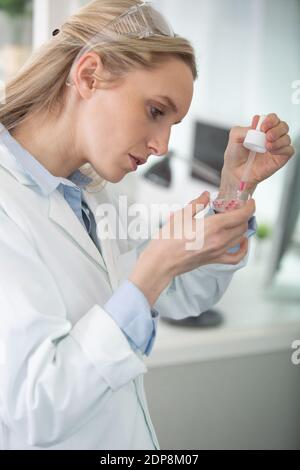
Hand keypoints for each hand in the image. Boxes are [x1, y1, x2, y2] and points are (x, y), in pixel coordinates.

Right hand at [129, 192, 254, 305]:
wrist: (161, 262)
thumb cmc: (167, 239)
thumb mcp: (181, 215)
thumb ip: (197, 204)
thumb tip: (206, 195)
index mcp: (213, 226)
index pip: (241, 215)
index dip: (249, 207)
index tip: (249, 201)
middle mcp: (220, 239)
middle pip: (243, 225)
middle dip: (244, 215)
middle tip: (238, 208)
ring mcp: (218, 251)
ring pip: (241, 238)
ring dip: (242, 228)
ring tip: (237, 221)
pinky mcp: (214, 260)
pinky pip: (235, 257)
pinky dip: (242, 249)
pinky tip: (241, 242)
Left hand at [221, 113, 294, 194]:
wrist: (235, 172)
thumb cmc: (235, 155)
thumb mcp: (234, 137)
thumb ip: (243, 129)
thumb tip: (255, 127)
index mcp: (261, 129)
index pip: (272, 118)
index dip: (270, 120)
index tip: (262, 127)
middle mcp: (270, 137)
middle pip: (282, 126)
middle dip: (276, 128)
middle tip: (267, 135)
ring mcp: (276, 147)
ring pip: (287, 137)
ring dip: (278, 140)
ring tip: (267, 146)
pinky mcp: (280, 158)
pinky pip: (289, 150)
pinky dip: (282, 149)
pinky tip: (271, 152)